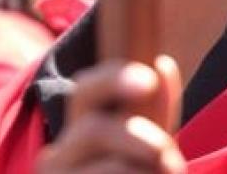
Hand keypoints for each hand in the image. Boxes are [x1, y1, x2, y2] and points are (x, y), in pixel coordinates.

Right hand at [35, 56, 185, 173]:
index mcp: (78, 131)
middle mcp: (57, 157)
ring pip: (112, 169)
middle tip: (169, 159)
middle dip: (139, 138)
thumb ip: (154, 115)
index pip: (86, 90)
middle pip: (94, 129)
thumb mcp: (144, 154)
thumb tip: (162, 62)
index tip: (147, 78)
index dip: (113, 80)